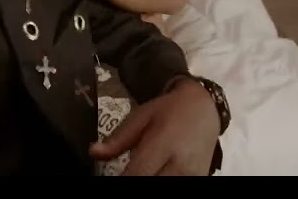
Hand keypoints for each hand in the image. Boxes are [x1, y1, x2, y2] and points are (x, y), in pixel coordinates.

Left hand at [89, 79, 221, 175]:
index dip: (121, 178)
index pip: (136, 174)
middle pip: (149, 183)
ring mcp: (193, 176)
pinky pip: (176, 187)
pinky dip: (162, 181)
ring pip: (163, 188)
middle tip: (124, 172)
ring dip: (146, 181)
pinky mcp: (200, 179)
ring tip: (137, 171)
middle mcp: (181, 165)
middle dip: (132, 180)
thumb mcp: (140, 117)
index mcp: (163, 145)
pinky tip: (153, 172)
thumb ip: (118, 139)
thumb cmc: (167, 111)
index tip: (109, 175)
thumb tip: (93, 152)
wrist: (204, 109)